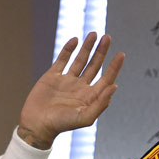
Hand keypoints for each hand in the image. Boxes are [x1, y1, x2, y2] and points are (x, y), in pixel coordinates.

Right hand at [18, 33, 124, 148]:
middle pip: (94, 66)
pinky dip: (68, 49)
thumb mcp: (84, 117)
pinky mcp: (53, 76)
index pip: (106, 79)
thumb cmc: (61, 124)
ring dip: (88, 47)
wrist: (37, 124)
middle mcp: (80, 88)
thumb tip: (114, 86)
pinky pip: (62, 59)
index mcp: (89, 97)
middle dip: (101, 52)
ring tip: (94, 34)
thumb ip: (100, 103)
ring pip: (80, 60)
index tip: (121, 54)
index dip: (114, 67)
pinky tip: (76, 40)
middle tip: (107, 37)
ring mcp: (67, 81)